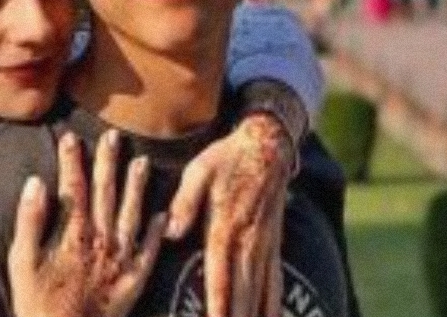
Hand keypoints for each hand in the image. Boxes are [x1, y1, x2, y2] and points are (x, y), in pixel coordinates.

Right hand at [8, 130, 166, 316]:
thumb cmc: (36, 304)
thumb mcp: (21, 263)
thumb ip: (29, 221)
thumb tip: (34, 181)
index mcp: (74, 234)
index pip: (74, 188)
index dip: (72, 161)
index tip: (71, 137)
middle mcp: (101, 240)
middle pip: (106, 193)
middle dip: (108, 162)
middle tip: (113, 135)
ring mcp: (121, 259)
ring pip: (132, 213)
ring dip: (137, 187)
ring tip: (142, 162)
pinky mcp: (134, 279)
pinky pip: (150, 251)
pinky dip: (158, 232)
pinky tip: (164, 214)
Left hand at [166, 114, 292, 316]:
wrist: (266, 145)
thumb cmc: (226, 158)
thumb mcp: (199, 171)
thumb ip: (185, 203)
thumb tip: (170, 232)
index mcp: (225, 228)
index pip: (220, 278)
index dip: (217, 309)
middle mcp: (248, 242)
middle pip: (243, 295)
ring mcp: (264, 245)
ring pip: (261, 293)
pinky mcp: (274, 242)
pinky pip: (275, 280)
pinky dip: (274, 304)